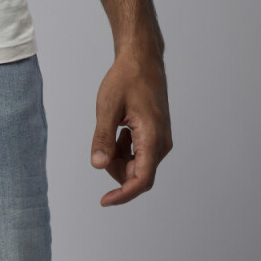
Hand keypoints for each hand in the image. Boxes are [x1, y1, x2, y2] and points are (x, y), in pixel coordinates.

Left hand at [90, 47, 172, 205]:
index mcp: (152, 138)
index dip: (123, 194)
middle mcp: (162, 144)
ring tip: (112, 130)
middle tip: (102, 144)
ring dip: (120, 157)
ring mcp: (161, 140)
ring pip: (138, 165)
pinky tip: (120, 129)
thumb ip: (103, 137)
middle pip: (137, 174)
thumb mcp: (108, 106)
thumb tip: (97, 165)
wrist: (142, 59)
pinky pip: (141, 154)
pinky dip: (125, 149)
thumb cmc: (126, 79)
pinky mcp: (157, 136)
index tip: (104, 200)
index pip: (141, 179)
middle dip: (116, 168)